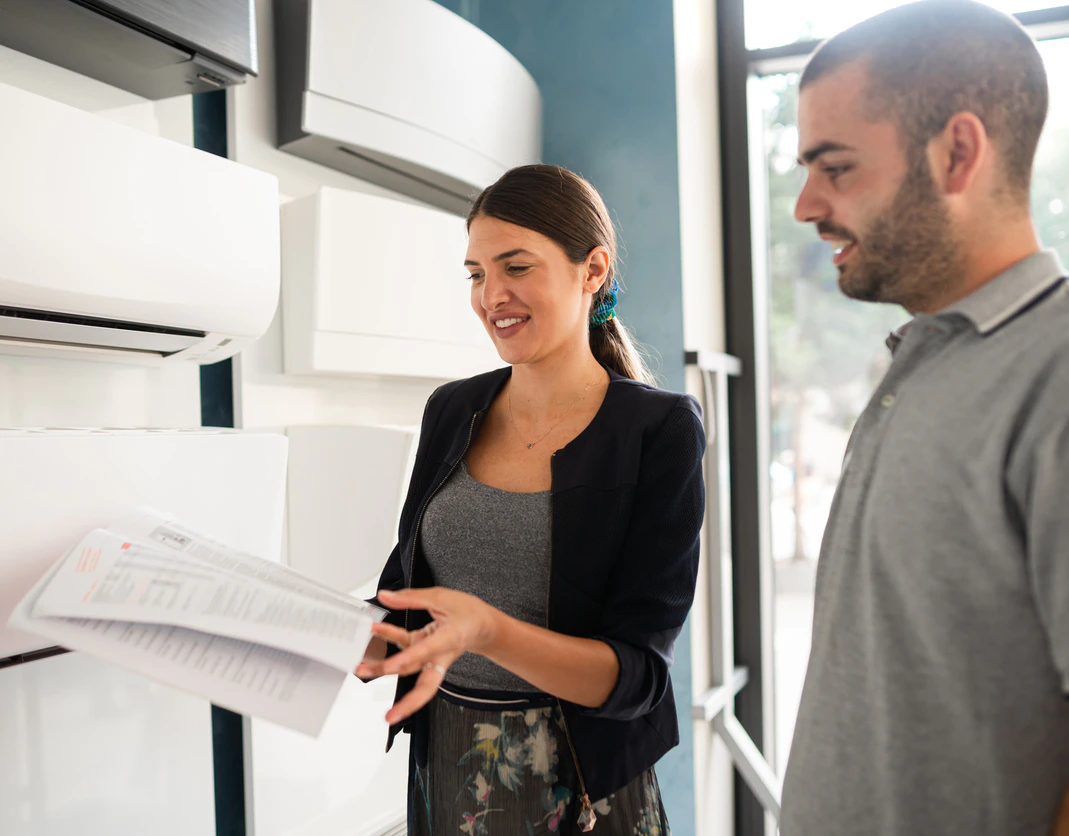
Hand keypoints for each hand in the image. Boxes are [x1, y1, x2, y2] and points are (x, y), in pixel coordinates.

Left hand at [354, 587, 499, 724]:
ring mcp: (432, 658)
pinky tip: (375, 634)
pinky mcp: (424, 653)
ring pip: (410, 672)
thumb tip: (386, 597)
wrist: (483, 625)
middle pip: (425, 686)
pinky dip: (389, 644)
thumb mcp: (441, 597)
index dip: (408, 659)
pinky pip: (406, 653)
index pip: (427, 652)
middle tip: (388, 716)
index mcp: (449, 638)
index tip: (390, 666)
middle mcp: (440, 655)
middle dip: (407, 702)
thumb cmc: (468, 613)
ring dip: (385, 671)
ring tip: (362, 670)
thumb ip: (411, 598)